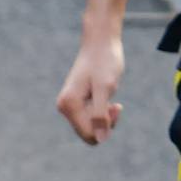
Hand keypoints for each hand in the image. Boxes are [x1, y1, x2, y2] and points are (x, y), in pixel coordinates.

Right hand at [57, 26, 124, 144]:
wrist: (100, 41)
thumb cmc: (104, 61)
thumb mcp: (106, 88)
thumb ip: (100, 114)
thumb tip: (100, 139)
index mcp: (69, 105)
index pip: (89, 135)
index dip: (105, 127)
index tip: (115, 107)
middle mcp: (65, 107)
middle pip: (88, 132)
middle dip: (105, 122)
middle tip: (115, 104)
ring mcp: (69, 105)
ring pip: (90, 126)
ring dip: (104, 116)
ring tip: (111, 99)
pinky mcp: (75, 102)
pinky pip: (90, 118)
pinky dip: (101, 111)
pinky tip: (106, 96)